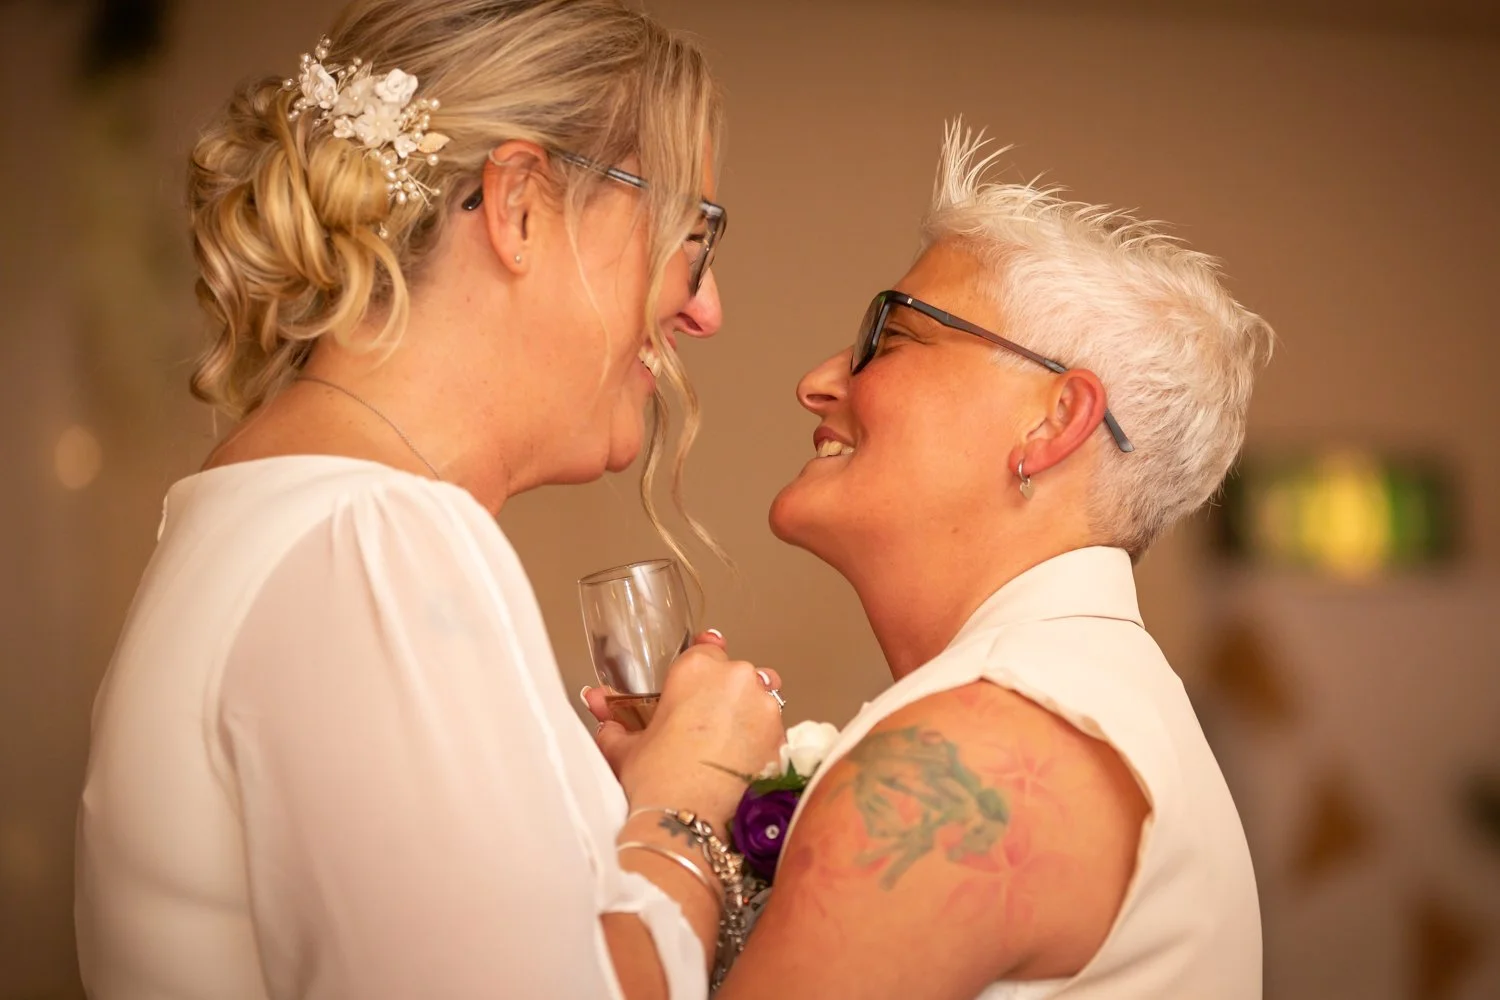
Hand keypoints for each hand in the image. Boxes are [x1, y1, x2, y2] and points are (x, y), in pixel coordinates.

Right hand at [586, 631, 784, 831]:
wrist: (687, 823)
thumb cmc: (656, 781)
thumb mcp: (626, 747)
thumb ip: (613, 720)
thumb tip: (597, 704)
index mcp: (697, 668)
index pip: (706, 650)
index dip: (700, 671)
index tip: (696, 686)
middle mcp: (738, 679)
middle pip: (736, 675)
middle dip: (723, 695)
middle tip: (702, 725)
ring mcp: (766, 708)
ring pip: (761, 699)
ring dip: (746, 715)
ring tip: (723, 746)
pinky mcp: (782, 739)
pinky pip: (773, 731)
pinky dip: (760, 742)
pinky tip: (739, 763)